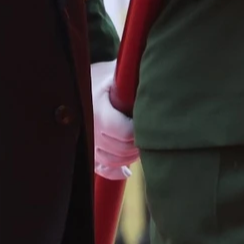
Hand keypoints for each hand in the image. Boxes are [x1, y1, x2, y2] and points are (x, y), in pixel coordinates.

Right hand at [90, 61, 137, 180]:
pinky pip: (101, 169)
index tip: (149, 120)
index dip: (141, 130)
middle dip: (138, 143)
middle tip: (149, 130)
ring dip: (130, 155)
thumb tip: (160, 79)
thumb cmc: (110, 76)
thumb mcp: (120, 72)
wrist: (84, 81)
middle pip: (121, 150)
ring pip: (113, 161)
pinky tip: (127, 170)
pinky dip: (115, 171)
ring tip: (140, 140)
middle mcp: (89, 128)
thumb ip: (135, 78)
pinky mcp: (87, 151)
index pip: (125, 133)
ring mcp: (86, 142)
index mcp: (97, 108)